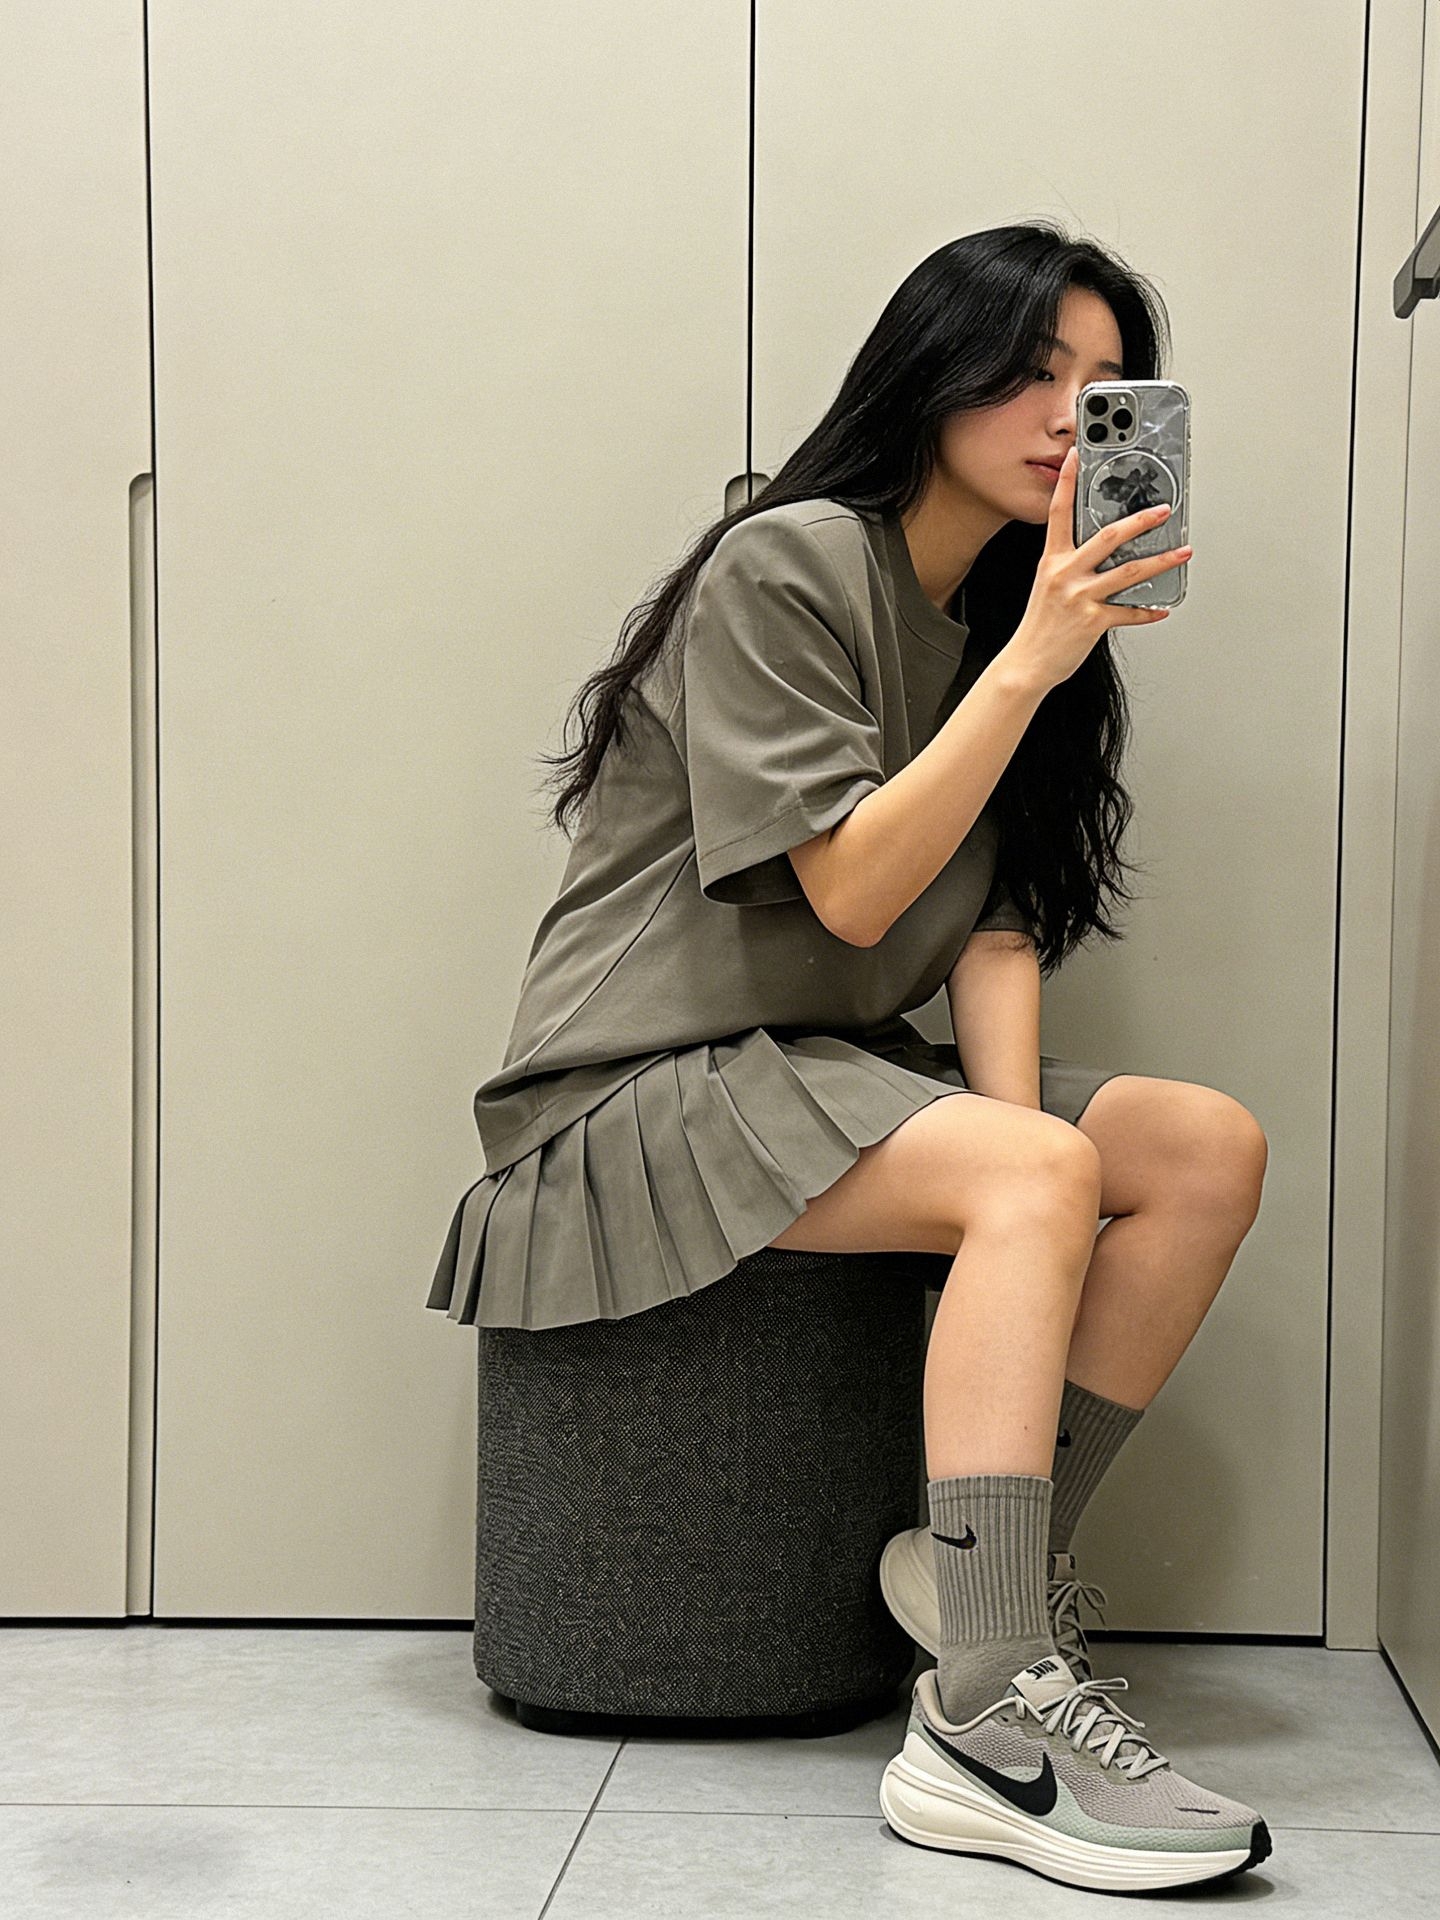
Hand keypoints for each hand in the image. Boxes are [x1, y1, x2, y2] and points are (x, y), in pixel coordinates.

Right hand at [1003, 446, 1191, 693]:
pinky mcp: (1093, 621)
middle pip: (1108, 537)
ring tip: (1182, 552)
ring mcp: (1080, 597)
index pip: (1059, 513)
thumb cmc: (1039, 627)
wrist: (1026, 664)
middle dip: (1140, 520)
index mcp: (1052, 561)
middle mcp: (1066, 574)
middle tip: (1163, 510)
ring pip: (1128, 571)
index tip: (1078, 456)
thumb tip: (1102, 554)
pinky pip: (1129, 612)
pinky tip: (1162, 608)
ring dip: (1161, 561)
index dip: (1067, 482)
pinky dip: (1148, 611)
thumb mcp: (1048, 586)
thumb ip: (1070, 566)